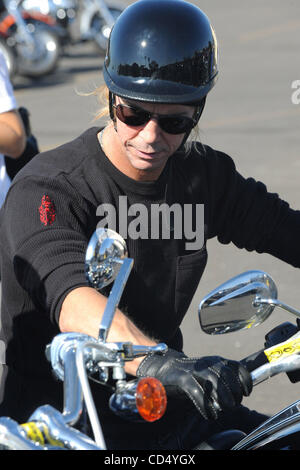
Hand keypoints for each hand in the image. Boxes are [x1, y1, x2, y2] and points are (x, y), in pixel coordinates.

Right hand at [136, 348, 251, 419]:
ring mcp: (194, 370)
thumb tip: (240, 394)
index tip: (246, 392)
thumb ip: (223, 380)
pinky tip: (210, 415)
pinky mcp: (182, 379)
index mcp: (216, 360)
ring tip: (225, 409)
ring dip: (223, 398)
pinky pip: (197, 392)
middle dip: (234, 392)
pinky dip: (206, 406)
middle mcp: (207, 363)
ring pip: (214, 381)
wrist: (165, 368)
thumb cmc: (191, 375)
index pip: (236, 366)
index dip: (244, 380)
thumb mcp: (210, 373)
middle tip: (233, 404)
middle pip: (227, 375)